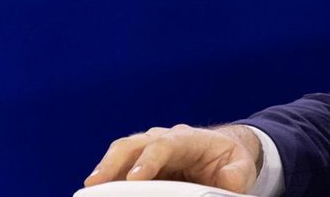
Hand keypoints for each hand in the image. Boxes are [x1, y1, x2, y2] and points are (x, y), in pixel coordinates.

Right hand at [85, 123, 262, 190]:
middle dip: (113, 162)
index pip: (164, 145)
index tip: (135, 178)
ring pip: (121, 153)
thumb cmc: (228, 160)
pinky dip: (108, 177)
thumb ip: (236, 175)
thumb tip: (228, 181)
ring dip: (104, 169)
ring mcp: (148, 149)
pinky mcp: (140, 162)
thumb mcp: (239, 166)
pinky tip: (98, 191)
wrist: (222, 152)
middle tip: (96, 183)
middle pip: (133, 144)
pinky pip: (119, 167)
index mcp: (187, 139)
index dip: (148, 160)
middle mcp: (163, 139)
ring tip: (89, 190)